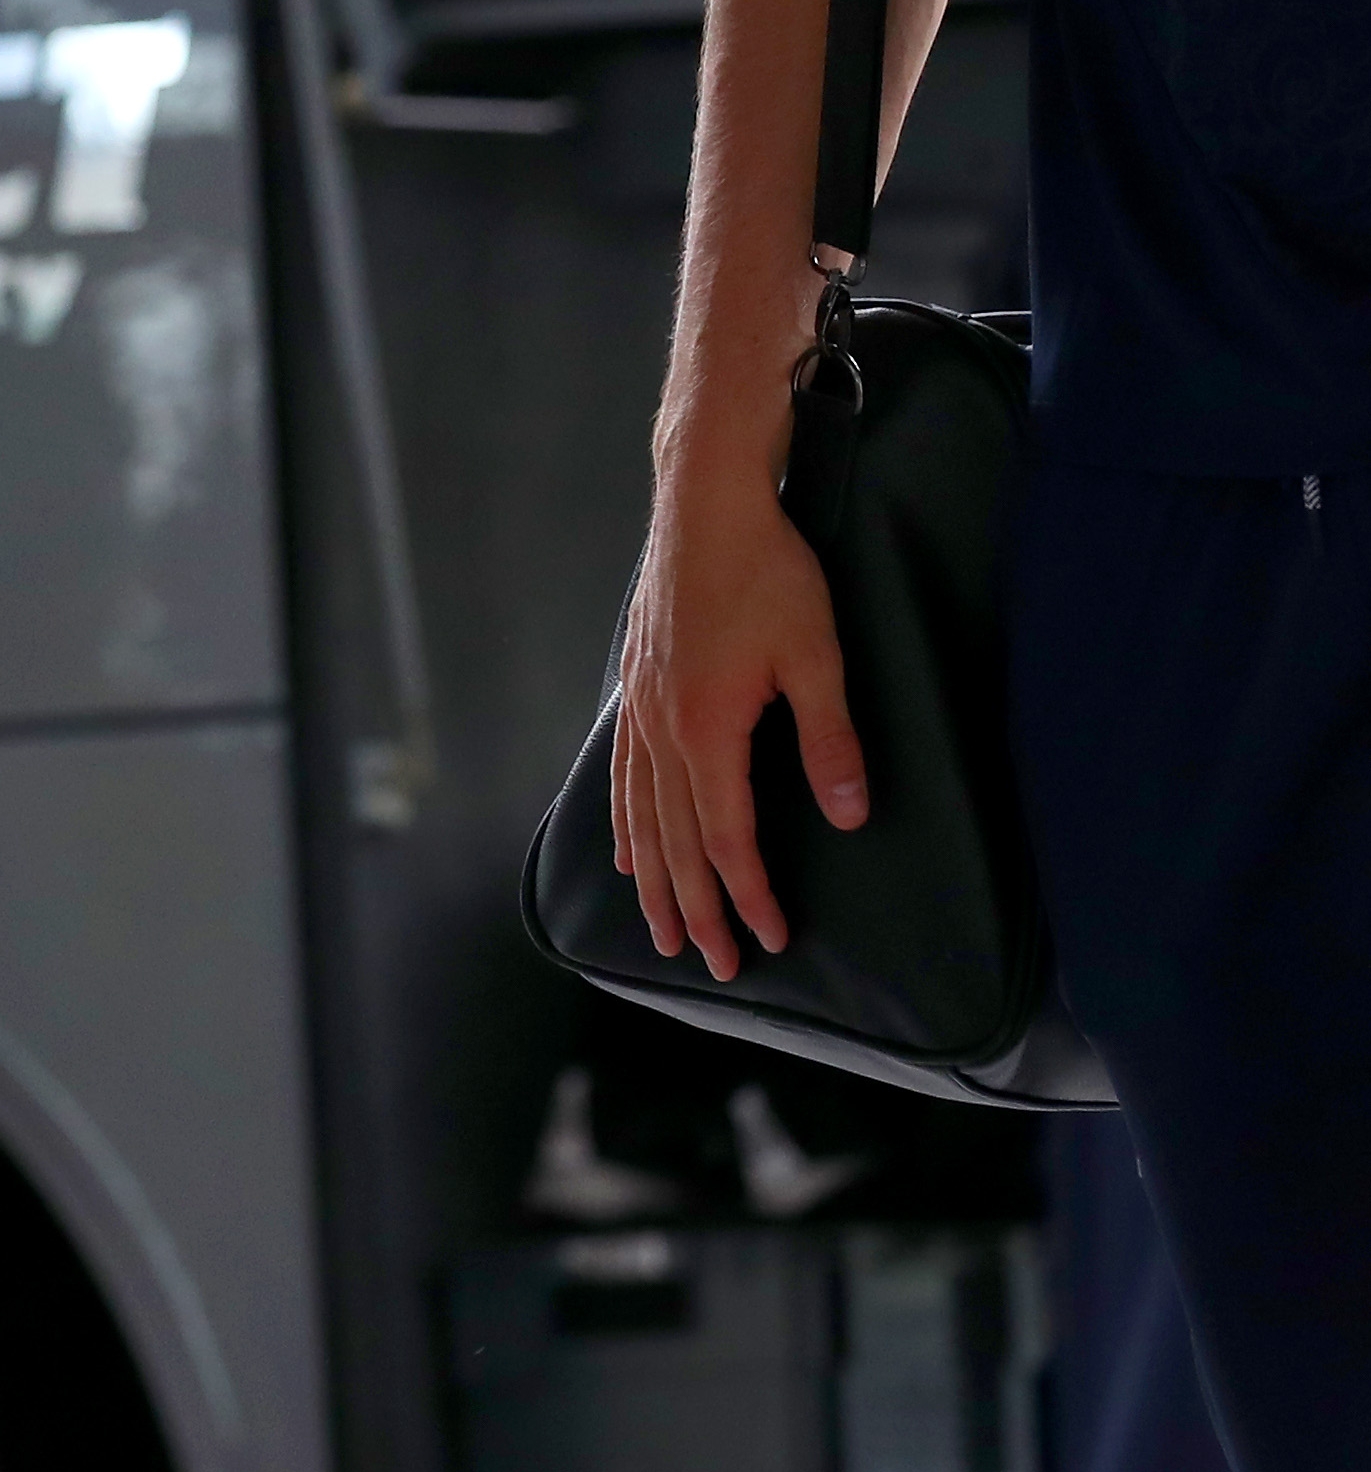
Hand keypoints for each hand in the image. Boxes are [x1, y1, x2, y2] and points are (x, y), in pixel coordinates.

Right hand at [608, 458, 865, 982]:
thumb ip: (832, 740)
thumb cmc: (769, 573)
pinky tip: (624, 848)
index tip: (768, 940)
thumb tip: (848, 817)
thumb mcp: (818, 655)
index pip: (726, 839)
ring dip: (652, 880)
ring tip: (657, 928)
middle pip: (673, 842)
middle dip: (692, 910)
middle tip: (708, 964)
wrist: (706, 506)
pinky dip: (623, 823)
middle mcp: (662, 731)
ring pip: (639, 816)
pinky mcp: (637, 689)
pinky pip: (623, 776)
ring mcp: (642, 711)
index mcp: (706, 730)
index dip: (748, 895)